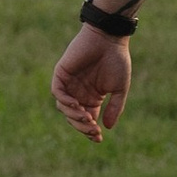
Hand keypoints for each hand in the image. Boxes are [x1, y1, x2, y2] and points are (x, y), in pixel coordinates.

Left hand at [52, 26, 128, 141]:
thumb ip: (114, 108)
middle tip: (93, 129)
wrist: (110, 38)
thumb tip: (107, 128)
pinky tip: (77, 105)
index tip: (99, 138)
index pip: (87, 120)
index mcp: (92, 98)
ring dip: (74, 116)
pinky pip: (57, 92)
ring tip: (86, 118)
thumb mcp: (119, 88)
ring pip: (64, 107)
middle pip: (74, 117)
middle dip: (82, 127)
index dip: (90, 132)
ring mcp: (69, 84)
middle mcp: (79, 93)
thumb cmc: (117, 60)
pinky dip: (65, 101)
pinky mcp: (61, 73)